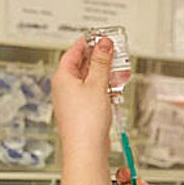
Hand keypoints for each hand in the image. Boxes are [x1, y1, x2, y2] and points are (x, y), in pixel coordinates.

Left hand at [51, 36, 113, 154]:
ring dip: (107, 73)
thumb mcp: (97, 84)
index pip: (74, 51)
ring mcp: (74, 99)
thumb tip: (103, 44)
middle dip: (101, 58)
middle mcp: (66, 87)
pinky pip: (95, 91)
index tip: (102, 36)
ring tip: (120, 70)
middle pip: (84, 64)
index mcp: (63, 77)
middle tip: (116, 52)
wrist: (86, 149)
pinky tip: (116, 87)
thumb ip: (101, 62)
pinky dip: (106, 87)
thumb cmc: (84, 122)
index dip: (89, 42)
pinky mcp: (84, 109)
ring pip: (91, 78)